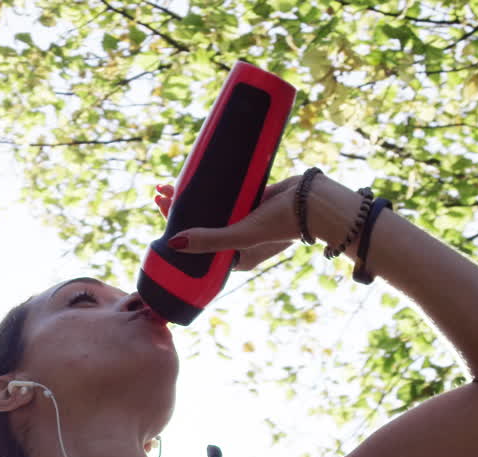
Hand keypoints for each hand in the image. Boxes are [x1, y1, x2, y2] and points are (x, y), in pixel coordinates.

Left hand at [154, 175, 303, 270]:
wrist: (316, 201)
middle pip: (199, 226)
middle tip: (160, 193)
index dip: (176, 229)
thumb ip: (210, 240)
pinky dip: (207, 187)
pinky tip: (193, 177)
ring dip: (189, 197)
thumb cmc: (282, 225)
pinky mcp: (251, 201)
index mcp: (233, 258)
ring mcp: (243, 219)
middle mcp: (236, 241)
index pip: (196, 245)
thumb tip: (173, 244)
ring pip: (208, 209)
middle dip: (177, 210)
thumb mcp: (242, 236)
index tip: (161, 210)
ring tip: (167, 185)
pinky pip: (223, 195)